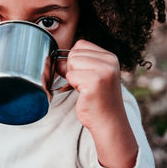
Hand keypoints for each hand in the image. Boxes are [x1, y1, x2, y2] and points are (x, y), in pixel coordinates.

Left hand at [57, 39, 137, 167]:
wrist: (109, 122)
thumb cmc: (98, 99)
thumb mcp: (91, 75)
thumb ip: (76, 63)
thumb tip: (57, 59)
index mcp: (110, 57)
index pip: (80, 45)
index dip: (75, 60)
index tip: (84, 75)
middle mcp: (109, 61)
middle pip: (74, 53)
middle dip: (73, 69)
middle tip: (85, 84)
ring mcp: (103, 71)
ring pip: (71, 63)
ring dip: (73, 78)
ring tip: (85, 89)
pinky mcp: (94, 82)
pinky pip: (70, 76)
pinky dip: (73, 86)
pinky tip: (85, 94)